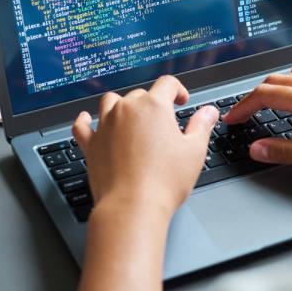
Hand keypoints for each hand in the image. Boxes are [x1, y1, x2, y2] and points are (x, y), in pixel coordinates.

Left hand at [73, 77, 217, 220]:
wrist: (132, 206)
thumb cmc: (164, 181)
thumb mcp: (194, 151)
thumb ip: (201, 126)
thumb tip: (208, 112)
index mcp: (154, 106)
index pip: (167, 84)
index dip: (178, 90)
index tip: (181, 100)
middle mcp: (127, 109)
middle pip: (140, 94)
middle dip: (153, 104)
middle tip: (163, 125)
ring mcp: (106, 125)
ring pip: (112, 102)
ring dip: (122, 106)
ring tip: (132, 119)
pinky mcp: (91, 145)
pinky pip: (82, 126)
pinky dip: (85, 121)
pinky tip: (87, 120)